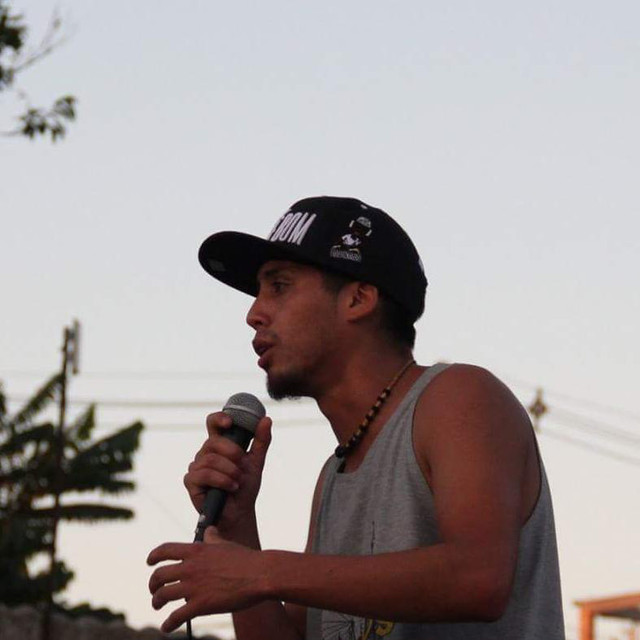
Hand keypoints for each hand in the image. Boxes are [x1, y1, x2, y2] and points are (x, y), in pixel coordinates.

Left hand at [147, 527, 266, 632]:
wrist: (259, 575)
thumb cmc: (245, 559)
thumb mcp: (225, 544)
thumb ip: (213, 538)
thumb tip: (209, 530)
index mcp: (196, 550)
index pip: (165, 550)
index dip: (153, 556)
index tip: (149, 562)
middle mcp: (190, 567)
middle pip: (159, 575)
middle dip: (152, 584)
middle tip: (154, 589)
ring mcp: (194, 586)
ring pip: (162, 595)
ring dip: (156, 602)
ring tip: (157, 605)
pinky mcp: (200, 605)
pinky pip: (176, 616)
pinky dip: (168, 624)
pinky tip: (166, 627)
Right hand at [184, 412, 271, 536]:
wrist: (240, 511)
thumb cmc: (245, 486)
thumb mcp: (256, 461)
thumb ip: (261, 441)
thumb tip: (266, 419)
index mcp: (219, 445)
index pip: (213, 423)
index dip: (219, 418)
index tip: (230, 423)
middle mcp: (205, 453)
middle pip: (213, 442)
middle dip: (232, 453)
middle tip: (242, 465)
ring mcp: (196, 466)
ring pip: (210, 459)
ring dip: (229, 471)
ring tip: (238, 481)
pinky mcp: (191, 481)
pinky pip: (205, 474)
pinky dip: (222, 480)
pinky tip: (231, 487)